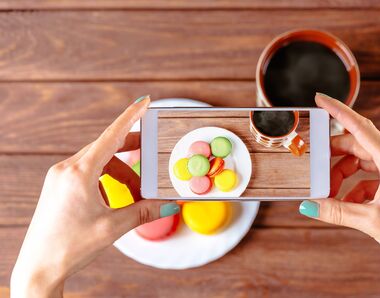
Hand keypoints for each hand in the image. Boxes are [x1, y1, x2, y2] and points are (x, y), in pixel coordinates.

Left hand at [10, 96, 179, 297]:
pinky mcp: (59, 186)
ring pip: (99, 162)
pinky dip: (107, 180)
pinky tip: (116, 198)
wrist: (39, 268)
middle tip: (150, 151)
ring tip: (137, 193)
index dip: (131, 117)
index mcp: (79, 174)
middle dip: (132, 152)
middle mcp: (66, 170)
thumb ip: (144, 212)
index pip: (111, 136)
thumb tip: (169, 205)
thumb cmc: (70, 247)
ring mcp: (60, 177)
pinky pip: (89, 173)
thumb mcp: (113, 227)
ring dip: (122, 173)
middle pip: (107, 148)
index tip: (144, 101)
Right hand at [299, 93, 379, 295]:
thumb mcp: (372, 222)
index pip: (361, 128)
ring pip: (364, 162)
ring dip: (344, 175)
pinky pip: (372, 177)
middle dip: (334, 158)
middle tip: (315, 167)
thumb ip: (337, 211)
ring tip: (332, 194)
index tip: (321, 99)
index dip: (339, 112)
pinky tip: (350, 203)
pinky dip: (356, 187)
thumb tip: (309, 205)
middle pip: (358, 147)